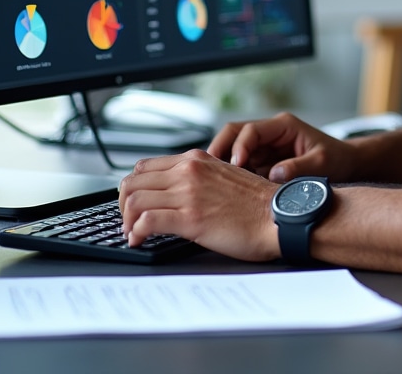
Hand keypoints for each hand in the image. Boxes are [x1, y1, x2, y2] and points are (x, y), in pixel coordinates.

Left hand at [119, 149, 279, 259]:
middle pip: (133, 182)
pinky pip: (146, 221)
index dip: (133, 188)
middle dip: (124, 205)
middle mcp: (188, 171)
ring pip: (133, 200)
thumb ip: (199, 177)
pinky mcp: (190, 218)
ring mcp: (188, 193)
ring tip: (133, 234)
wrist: (277, 215)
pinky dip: (135, 233)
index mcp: (196, 160)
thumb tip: (176, 191)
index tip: (135, 205)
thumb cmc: (256, 203)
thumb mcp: (224, 176)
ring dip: (127, 220)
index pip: (144, 167)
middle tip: (130, 222)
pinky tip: (140, 241)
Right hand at [208, 111, 356, 182]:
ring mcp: (265, 149)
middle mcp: (271, 134)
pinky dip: (232, 179)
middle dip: (219, 152)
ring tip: (214, 186)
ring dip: (223, 167)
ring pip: (233, 151)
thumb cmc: (338, 160)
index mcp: (283, 126)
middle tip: (210, 174)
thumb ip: (299, 168)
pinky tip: (227, 193)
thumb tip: (275, 176)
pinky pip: (241, 168)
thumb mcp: (323, 163)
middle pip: (233, 136)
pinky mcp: (264, 164)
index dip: (239, 146)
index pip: (249, 130)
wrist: (348, 166)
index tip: (236, 165)